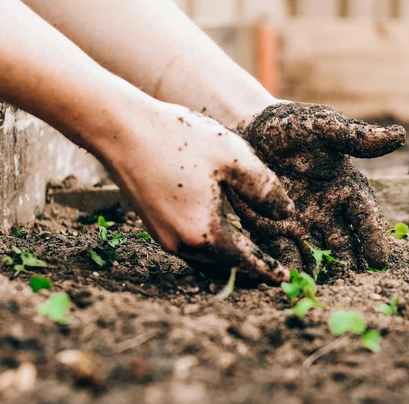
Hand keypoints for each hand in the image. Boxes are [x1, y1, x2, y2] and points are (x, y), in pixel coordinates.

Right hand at [99, 102, 294, 283]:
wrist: (121, 129)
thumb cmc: (179, 138)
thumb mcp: (234, 157)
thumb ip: (265, 189)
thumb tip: (287, 215)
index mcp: (204, 233)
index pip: (245, 261)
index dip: (267, 269)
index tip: (285, 279)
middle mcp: (181, 243)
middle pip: (224, 266)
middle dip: (250, 270)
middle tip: (273, 272)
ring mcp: (163, 236)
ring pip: (205, 259)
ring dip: (229, 261)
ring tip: (252, 257)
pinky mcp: (153, 225)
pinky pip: (190, 247)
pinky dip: (211, 248)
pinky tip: (222, 236)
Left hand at [227, 102, 404, 275]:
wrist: (247, 129)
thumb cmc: (290, 125)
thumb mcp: (322, 126)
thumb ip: (355, 136)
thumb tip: (399, 136)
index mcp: (346, 188)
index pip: (366, 217)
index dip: (374, 238)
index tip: (380, 260)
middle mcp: (328, 212)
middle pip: (344, 244)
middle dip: (350, 265)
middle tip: (354, 286)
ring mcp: (301, 224)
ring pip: (316, 255)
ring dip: (321, 273)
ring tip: (323, 291)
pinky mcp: (273, 231)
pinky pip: (283, 253)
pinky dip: (288, 267)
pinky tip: (290, 281)